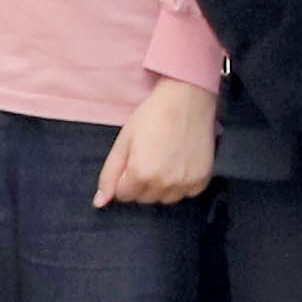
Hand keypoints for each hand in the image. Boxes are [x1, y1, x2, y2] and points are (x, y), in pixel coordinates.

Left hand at [97, 75, 216, 206]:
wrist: (187, 99)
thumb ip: (109, 175)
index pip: (123, 195)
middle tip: (150, 156)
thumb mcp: (123, 141)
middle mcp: (163, 183)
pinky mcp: (202, 180)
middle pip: (144, 198)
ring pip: (164, 198)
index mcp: (140, 173)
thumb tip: (99, 203)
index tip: (134, 159)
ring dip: (161, 185)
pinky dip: (181, 183)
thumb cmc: (152, 116)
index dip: (124, 177)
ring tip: (166, 159)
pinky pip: (186, 193)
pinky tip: (181, 162)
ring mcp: (185, 183)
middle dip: (142, 183)